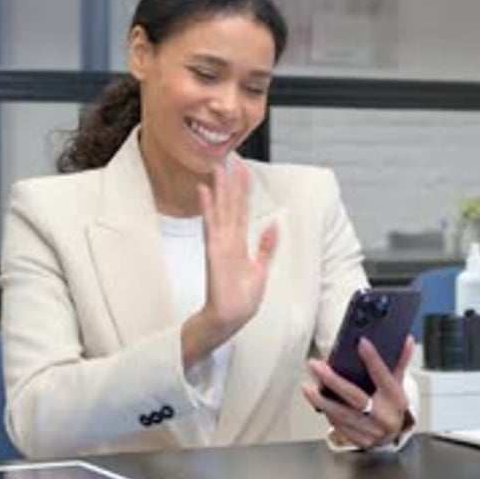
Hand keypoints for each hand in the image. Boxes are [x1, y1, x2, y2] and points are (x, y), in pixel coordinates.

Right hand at [197, 159, 277, 347]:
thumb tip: (274, 225)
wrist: (230, 318)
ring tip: (216, 169)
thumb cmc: (242, 299)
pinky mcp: (214, 251)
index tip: (242, 171)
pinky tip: (205, 192)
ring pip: (220, 210)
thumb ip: (266, 247)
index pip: (241, 210)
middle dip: (230, 183)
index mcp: (240, 243)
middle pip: (230, 205)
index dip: (243, 190)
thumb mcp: (261, 269)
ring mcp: (219, 244)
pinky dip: (208, 208)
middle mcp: (228, 240)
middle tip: (228, 160)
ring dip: (218, 189)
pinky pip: (211, 225)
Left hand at [303, 335, 414, 449]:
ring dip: (322, 400)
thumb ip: (399, 362)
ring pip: (342, 414)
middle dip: (333, 381)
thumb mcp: (397, 383)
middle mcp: (383, 416)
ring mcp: (371, 431)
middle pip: (355, 397)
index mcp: (395, 399)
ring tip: (308, 387)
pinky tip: (317, 401)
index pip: (383, 377)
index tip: (361, 343)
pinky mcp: (359, 440)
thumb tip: (406, 340)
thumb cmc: (391, 405)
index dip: (373, 359)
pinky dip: (327, 412)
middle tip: (316, 365)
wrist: (392, 435)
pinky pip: (339, 425)